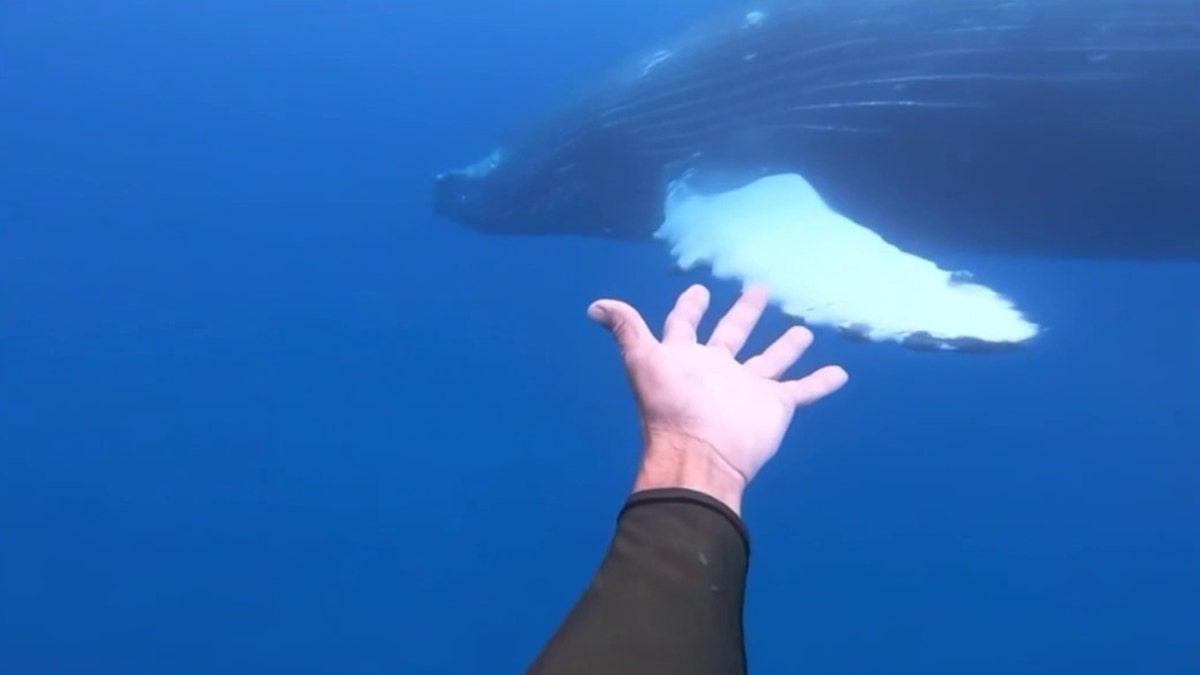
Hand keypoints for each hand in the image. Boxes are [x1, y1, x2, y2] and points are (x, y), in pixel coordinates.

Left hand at [588, 284, 848, 511]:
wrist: (701, 455)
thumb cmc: (671, 405)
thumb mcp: (644, 360)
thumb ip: (625, 329)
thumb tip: (595, 305)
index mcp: (685, 359)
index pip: (684, 327)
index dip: (689, 308)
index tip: (699, 290)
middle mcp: (717, 371)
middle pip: (732, 336)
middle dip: (744, 314)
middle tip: (758, 290)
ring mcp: (747, 389)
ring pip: (771, 360)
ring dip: (786, 346)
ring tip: (803, 330)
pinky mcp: (774, 406)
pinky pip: (802, 390)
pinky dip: (820, 382)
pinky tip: (840, 372)